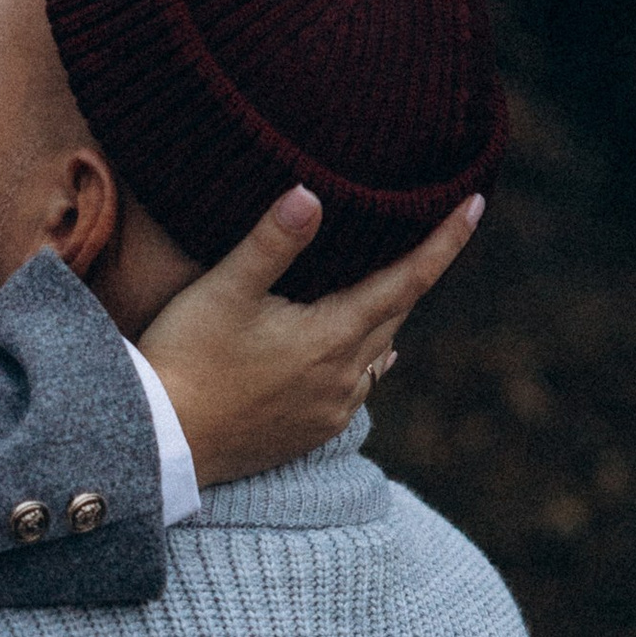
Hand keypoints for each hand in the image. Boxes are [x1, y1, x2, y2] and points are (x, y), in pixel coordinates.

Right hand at [138, 187, 483, 487]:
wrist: (159, 443)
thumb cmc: (185, 360)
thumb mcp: (224, 291)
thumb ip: (272, 242)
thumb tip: (311, 193)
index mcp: (332, 337)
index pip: (409, 280)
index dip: (445, 242)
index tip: (477, 204)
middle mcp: (344, 378)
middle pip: (396, 314)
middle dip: (412, 273)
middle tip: (430, 233)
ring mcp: (329, 410)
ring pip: (377, 353)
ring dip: (384, 318)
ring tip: (388, 286)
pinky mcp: (309, 432)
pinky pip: (356, 388)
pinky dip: (362, 360)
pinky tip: (359, 356)